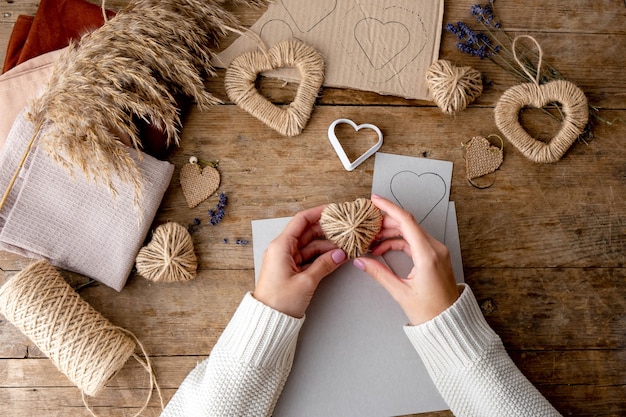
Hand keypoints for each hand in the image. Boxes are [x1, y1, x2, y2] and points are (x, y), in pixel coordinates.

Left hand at [254, 205, 347, 317]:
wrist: (268, 321)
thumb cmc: (280, 302)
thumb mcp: (306, 282)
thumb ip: (324, 265)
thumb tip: (339, 255)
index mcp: (281, 246)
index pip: (301, 220)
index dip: (318, 213)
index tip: (334, 210)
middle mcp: (282, 249)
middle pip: (307, 232)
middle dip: (327, 230)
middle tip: (345, 229)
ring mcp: (286, 260)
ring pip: (310, 246)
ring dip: (326, 245)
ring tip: (345, 245)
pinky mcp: (290, 270)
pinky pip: (308, 257)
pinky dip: (321, 256)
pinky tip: (335, 257)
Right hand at [353, 195, 458, 324]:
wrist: (450, 323)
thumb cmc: (431, 312)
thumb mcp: (400, 292)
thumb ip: (379, 273)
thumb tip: (361, 261)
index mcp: (428, 255)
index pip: (406, 221)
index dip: (389, 208)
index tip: (375, 200)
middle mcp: (435, 249)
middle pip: (407, 224)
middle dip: (385, 222)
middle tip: (367, 225)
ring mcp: (437, 252)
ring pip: (411, 232)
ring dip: (391, 232)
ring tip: (372, 239)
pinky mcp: (436, 257)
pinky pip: (415, 241)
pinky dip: (399, 241)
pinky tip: (384, 247)